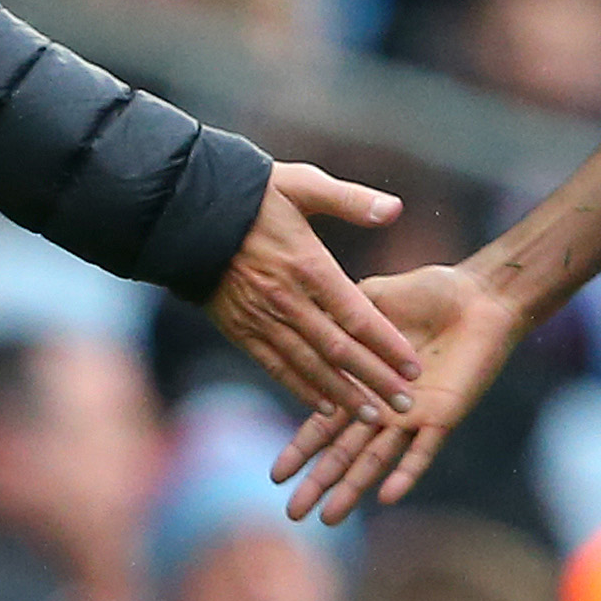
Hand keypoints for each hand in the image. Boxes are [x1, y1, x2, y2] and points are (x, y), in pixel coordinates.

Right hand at [208, 162, 424, 424]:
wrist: (187, 210)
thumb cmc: (252, 193)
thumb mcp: (303, 184)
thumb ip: (351, 200)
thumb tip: (395, 209)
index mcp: (309, 265)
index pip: (358, 315)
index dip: (388, 345)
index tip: (413, 368)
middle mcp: (287, 299)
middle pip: (339, 350)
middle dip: (375, 380)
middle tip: (405, 405)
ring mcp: (262, 318)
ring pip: (310, 365)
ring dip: (343, 394)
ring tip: (372, 415)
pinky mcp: (240, 328)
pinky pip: (275, 365)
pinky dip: (301, 388)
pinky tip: (324, 406)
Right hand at [268, 261, 521, 523]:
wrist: (477, 297)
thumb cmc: (428, 294)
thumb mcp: (373, 299)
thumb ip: (343, 318)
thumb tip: (306, 324)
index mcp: (364, 382)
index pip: (325, 423)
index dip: (301, 449)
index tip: (276, 475)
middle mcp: (384, 407)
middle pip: (344, 452)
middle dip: (318, 482)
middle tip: (292, 514)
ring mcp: (412, 417)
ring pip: (376, 460)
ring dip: (353, 488)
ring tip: (329, 519)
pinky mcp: (443, 417)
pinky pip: (423, 452)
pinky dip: (405, 473)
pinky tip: (386, 496)